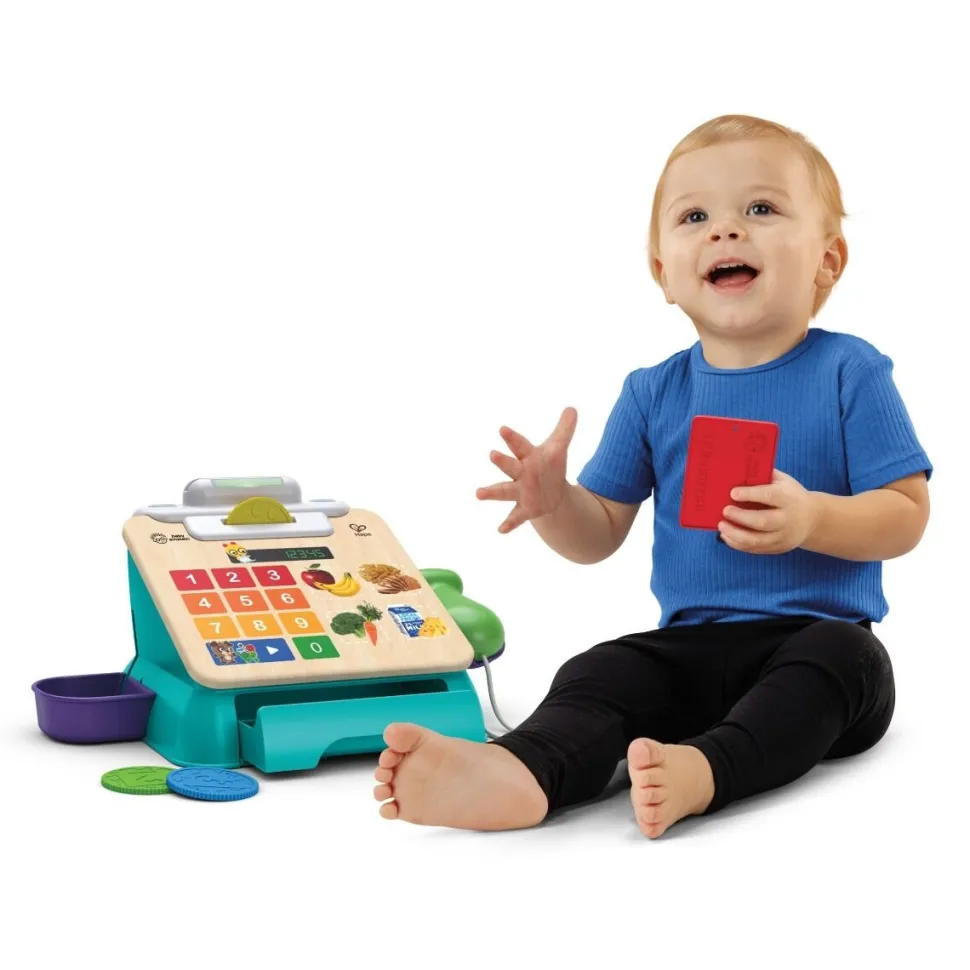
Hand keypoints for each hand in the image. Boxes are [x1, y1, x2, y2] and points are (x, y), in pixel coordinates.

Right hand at [476, 407, 576, 533]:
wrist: (550, 494)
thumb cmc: (549, 467)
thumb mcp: (558, 448)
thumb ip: (564, 430)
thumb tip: (572, 408)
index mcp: (527, 457)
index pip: (519, 445)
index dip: (511, 437)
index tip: (502, 429)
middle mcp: (520, 473)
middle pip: (509, 466)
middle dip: (502, 461)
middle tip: (492, 454)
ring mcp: (520, 492)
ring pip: (503, 491)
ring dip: (491, 492)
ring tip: (478, 493)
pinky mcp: (524, 509)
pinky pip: (515, 516)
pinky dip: (508, 523)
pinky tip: (500, 530)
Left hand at [718, 468, 819, 554]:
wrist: (813, 518)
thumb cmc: (790, 494)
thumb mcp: (783, 481)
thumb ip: (764, 475)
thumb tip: (737, 469)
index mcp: (788, 498)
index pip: (770, 496)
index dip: (750, 494)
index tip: (733, 493)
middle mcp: (787, 519)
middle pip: (762, 522)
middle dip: (741, 517)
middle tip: (725, 511)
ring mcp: (783, 536)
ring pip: (757, 540)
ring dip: (735, 534)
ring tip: (721, 526)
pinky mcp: (778, 548)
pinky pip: (755, 549)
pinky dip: (738, 544)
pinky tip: (726, 535)